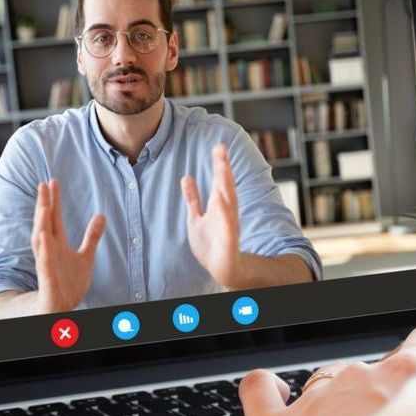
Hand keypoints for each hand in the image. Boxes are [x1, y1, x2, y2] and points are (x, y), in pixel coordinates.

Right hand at [32, 177, 104, 311]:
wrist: (60, 310)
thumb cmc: (68, 284)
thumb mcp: (85, 257)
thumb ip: (92, 236)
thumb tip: (101, 215)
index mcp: (57, 245)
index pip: (54, 218)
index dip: (53, 201)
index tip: (53, 181)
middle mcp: (49, 252)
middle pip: (45, 224)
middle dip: (44, 205)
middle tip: (44, 184)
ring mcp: (46, 265)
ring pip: (41, 241)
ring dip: (41, 223)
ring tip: (43, 205)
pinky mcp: (48, 280)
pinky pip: (45, 264)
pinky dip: (44, 251)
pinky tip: (44, 236)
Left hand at [183, 143, 241, 287]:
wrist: (221, 268)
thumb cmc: (211, 244)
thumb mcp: (196, 217)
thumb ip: (193, 198)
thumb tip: (187, 177)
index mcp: (219, 206)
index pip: (219, 181)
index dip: (219, 164)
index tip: (219, 147)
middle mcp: (226, 212)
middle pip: (225, 186)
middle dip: (223, 168)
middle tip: (221, 149)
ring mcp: (228, 226)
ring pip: (228, 202)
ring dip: (226, 185)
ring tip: (222, 168)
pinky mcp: (228, 241)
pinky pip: (227, 226)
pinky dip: (225, 214)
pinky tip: (221, 201)